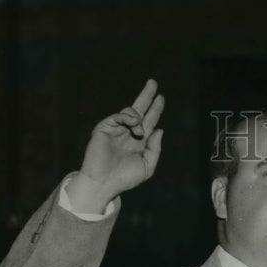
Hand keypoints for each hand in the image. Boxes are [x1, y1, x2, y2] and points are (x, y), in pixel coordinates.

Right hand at [71, 79, 164, 210]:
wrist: (104, 183)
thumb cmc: (125, 178)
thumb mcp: (147, 166)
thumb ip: (155, 148)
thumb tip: (160, 130)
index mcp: (139, 141)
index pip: (149, 121)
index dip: (155, 109)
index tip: (161, 98)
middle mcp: (128, 133)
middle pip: (139, 110)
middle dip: (146, 96)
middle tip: (153, 83)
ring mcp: (115, 129)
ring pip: (130, 112)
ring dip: (138, 118)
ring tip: (140, 131)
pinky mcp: (104, 128)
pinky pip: (118, 116)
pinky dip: (128, 117)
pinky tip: (134, 125)